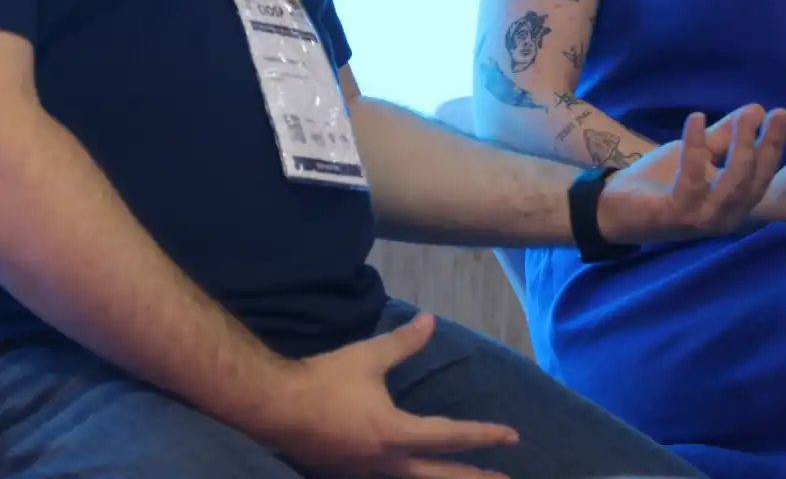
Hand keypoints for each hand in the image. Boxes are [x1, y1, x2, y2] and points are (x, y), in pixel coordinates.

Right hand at [251, 312, 518, 477]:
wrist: (273, 407)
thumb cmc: (323, 381)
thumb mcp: (367, 357)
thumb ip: (403, 343)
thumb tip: (430, 321)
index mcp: (394, 433)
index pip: (450, 436)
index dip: (483, 435)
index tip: (511, 436)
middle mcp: (386, 461)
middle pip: (440, 476)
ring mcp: (366, 472)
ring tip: (463, 478)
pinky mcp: (348, 473)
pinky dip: (412, 478)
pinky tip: (412, 473)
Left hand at [598, 105, 785, 243]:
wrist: (615, 205)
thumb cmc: (660, 181)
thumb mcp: (698, 153)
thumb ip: (724, 136)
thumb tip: (756, 110)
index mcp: (733, 204)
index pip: (762, 175)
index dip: (773, 146)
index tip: (782, 114)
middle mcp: (725, 217)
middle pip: (754, 181)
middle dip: (766, 146)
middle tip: (771, 113)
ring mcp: (703, 220)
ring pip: (733, 184)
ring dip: (741, 147)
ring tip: (747, 118)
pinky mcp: (678, 215)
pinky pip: (693, 179)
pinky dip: (696, 148)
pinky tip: (695, 119)